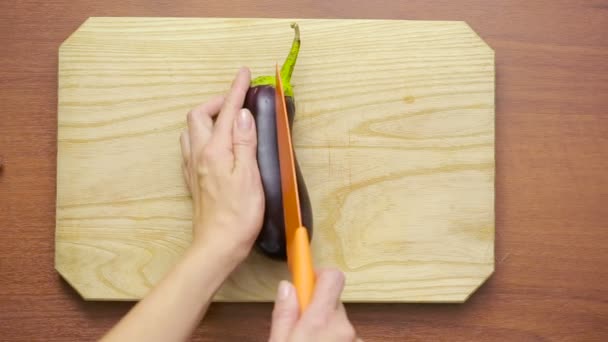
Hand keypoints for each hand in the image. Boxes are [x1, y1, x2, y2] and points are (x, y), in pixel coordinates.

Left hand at [180, 67, 263, 262]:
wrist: (217, 245)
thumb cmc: (239, 215)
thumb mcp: (249, 176)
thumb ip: (245, 143)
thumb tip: (243, 115)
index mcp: (215, 151)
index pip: (227, 112)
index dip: (236, 90)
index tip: (244, 73)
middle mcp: (199, 155)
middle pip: (198, 116)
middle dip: (217, 103)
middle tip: (236, 102)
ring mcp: (193, 168)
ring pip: (191, 131)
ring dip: (207, 119)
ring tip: (227, 121)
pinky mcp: (194, 181)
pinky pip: (191, 148)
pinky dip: (203, 136)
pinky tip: (215, 145)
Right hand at [269, 269, 360, 341]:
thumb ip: (284, 315)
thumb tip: (287, 288)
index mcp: (321, 320)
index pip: (332, 277)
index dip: (318, 275)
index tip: (305, 280)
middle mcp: (343, 327)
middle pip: (333, 302)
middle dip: (317, 309)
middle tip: (300, 327)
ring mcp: (354, 339)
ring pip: (338, 322)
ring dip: (326, 329)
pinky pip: (347, 337)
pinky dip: (336, 340)